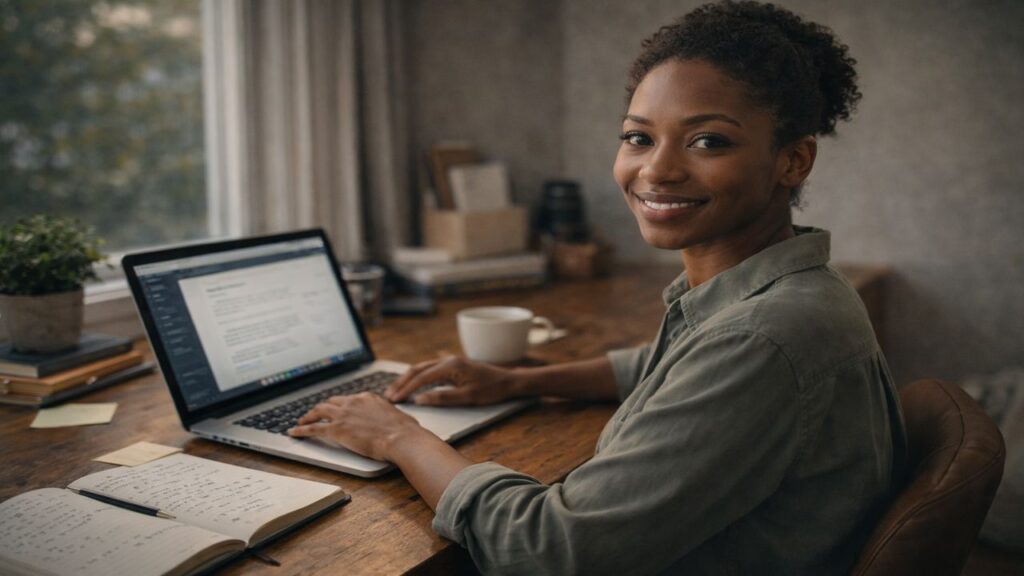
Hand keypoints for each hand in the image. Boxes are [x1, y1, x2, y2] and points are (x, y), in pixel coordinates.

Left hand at [288, 392, 428, 460]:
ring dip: (308, 416)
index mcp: (368, 398)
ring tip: (301, 421)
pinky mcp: (337, 429)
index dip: (339, 405)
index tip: (335, 410)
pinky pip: (314, 428)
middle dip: (321, 408)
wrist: (401, 438)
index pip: (348, 399)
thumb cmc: (406, 431)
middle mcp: (353, 402)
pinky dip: (302, 430)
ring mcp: (343, 414)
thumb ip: (391, 416)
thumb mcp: (399, 417)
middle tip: (314, 414)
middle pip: (331, 402)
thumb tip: (397, 421)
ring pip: (319, 411)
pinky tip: (295, 432)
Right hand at [384, 356, 518, 405]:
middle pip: (417, 369)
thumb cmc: (492, 390)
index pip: (422, 377)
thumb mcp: (468, 397)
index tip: (394, 400)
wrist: (509, 381)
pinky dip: (417, 377)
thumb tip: (419, 400)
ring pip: (422, 368)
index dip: (406, 389)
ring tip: (395, 391)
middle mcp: (448, 360)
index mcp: (451, 366)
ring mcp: (450, 362)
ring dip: (407, 379)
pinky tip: (410, 384)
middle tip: (388, 396)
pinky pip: (429, 370)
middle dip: (401, 382)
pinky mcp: (452, 366)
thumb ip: (442, 398)